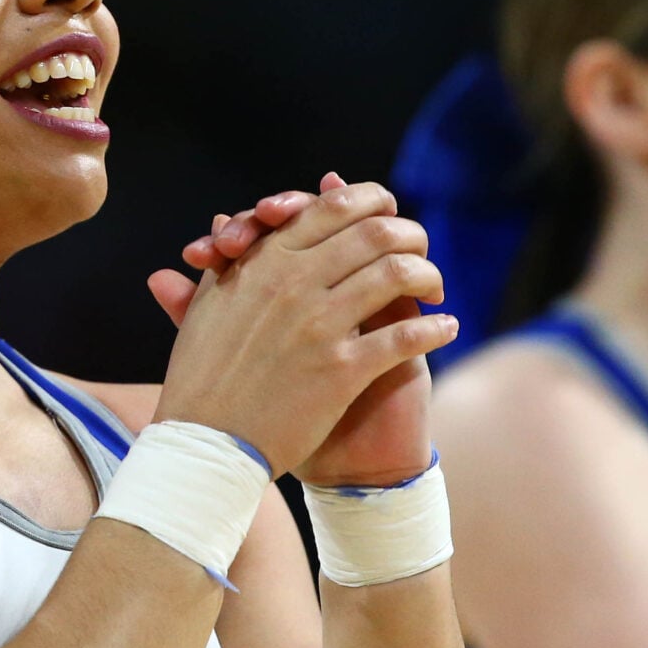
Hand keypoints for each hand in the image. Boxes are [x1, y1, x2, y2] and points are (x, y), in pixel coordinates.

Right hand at [151, 174, 455, 479]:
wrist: (204, 444)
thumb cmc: (200, 378)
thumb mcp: (206, 307)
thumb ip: (223, 262)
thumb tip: (222, 221)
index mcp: (265, 261)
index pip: (334, 206)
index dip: (374, 203)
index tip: (389, 218)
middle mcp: (295, 282)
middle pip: (377, 232)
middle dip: (411, 237)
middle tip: (421, 254)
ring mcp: (320, 325)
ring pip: (398, 273)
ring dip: (430, 276)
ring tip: (436, 291)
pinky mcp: (342, 370)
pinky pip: (406, 336)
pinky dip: (435, 329)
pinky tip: (447, 329)